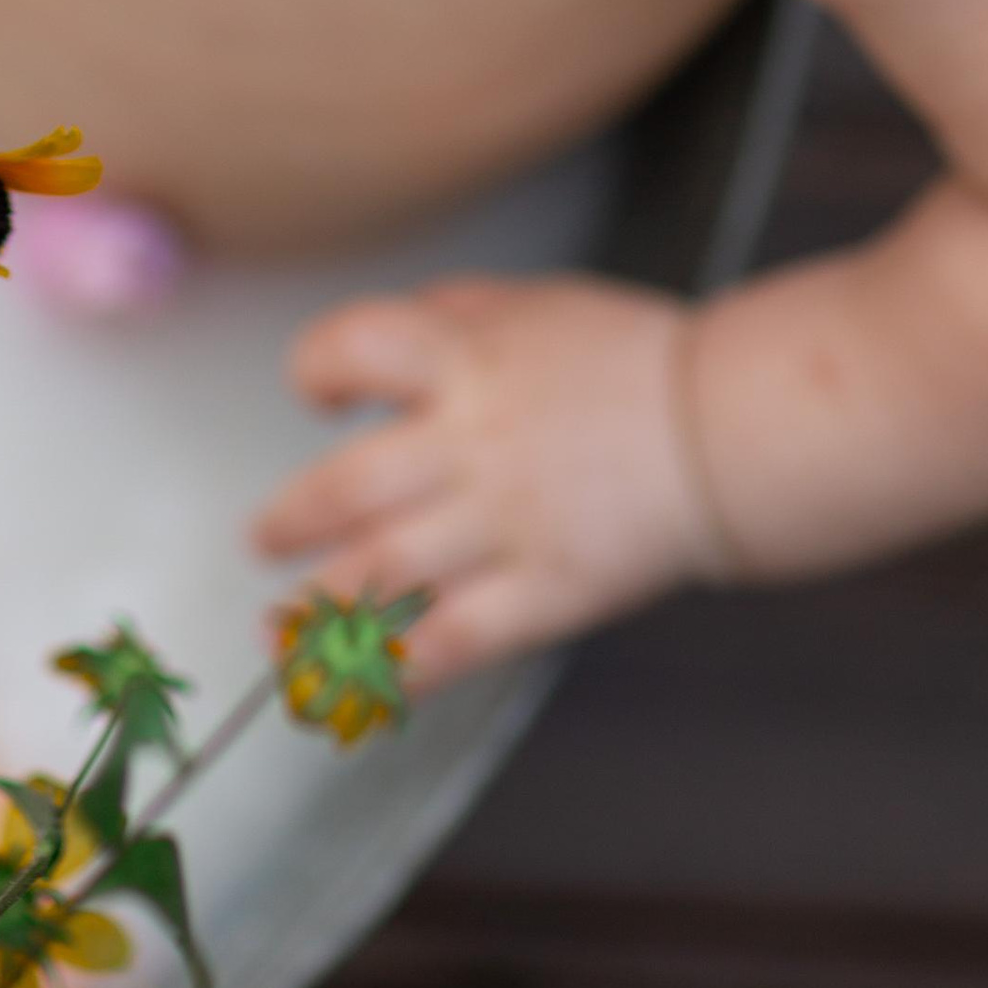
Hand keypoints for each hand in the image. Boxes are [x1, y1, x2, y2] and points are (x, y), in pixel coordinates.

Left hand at [251, 275, 725, 692]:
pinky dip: (394, 671)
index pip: (356, 348)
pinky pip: (450, 642)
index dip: (318, 368)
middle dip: (289, 522)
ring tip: (280, 631)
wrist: (725, 431)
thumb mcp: (538, 303)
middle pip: (348, 487)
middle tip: (263, 539)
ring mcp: (504, 523)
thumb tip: (392, 334)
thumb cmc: (633, 360)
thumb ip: (456, 312)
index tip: (315, 393)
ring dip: (316, 611)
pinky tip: (359, 684)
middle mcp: (471, 441)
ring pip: (382, 575)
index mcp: (468, 358)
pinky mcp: (543, 594)